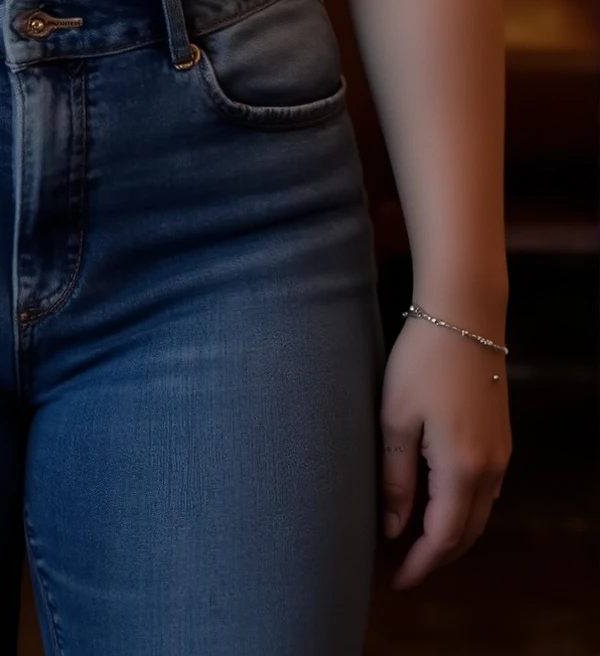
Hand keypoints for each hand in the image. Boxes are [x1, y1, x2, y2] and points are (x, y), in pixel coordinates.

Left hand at [380, 312, 510, 587]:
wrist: (463, 315)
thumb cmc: (422, 361)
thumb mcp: (395, 419)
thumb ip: (396, 478)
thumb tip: (393, 528)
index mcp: (462, 468)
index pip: (443, 537)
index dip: (420, 564)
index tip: (395, 580)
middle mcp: (490, 468)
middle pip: (466, 534)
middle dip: (436, 557)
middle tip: (402, 568)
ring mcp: (501, 453)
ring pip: (479, 514)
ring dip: (451, 535)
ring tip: (414, 541)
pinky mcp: (500, 437)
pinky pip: (486, 491)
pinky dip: (463, 509)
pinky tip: (438, 503)